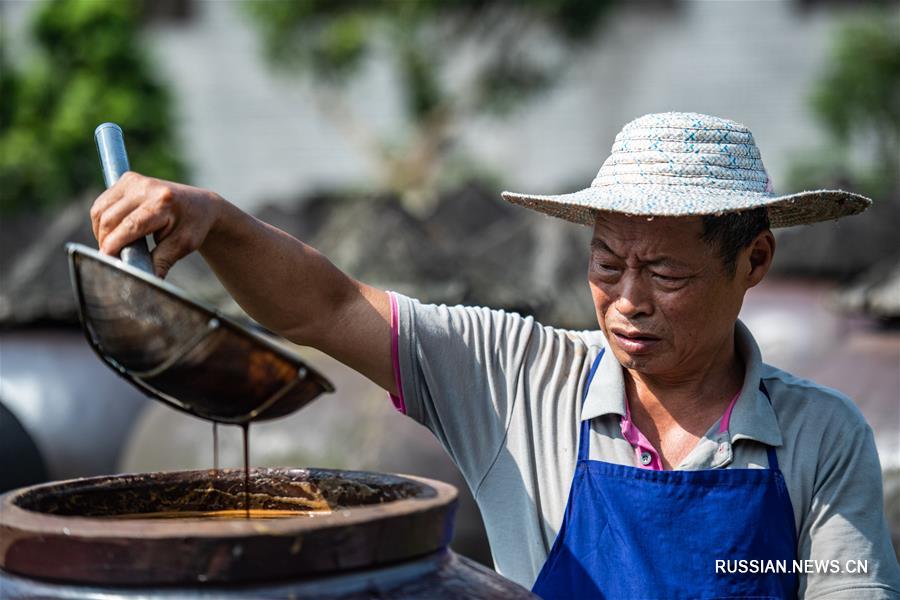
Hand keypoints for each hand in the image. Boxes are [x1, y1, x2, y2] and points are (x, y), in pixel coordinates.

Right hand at [90, 172, 222, 277]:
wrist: (201, 205)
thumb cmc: (193, 227)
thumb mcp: (183, 246)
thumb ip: (161, 262)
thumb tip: (143, 281)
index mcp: (163, 202)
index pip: (130, 225)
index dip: (114, 244)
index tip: (107, 260)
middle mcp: (146, 187)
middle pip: (110, 217)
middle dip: (106, 241)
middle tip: (112, 258)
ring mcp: (134, 180)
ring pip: (100, 210)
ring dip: (101, 231)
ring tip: (114, 245)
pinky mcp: (127, 179)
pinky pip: (102, 203)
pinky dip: (103, 220)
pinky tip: (115, 232)